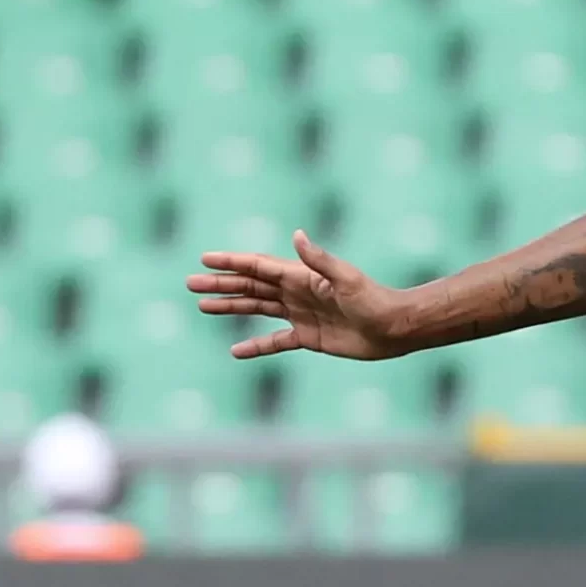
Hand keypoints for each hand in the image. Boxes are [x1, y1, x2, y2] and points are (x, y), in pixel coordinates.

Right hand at [186, 231, 412, 360]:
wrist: (395, 329)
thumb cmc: (374, 300)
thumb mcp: (346, 278)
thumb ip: (319, 260)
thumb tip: (297, 235)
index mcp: (302, 276)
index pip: (259, 266)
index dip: (232, 262)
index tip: (205, 259)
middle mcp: (298, 293)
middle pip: (252, 286)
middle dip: (222, 284)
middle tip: (190, 283)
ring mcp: (301, 315)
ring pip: (258, 309)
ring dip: (231, 307)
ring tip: (202, 306)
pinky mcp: (309, 338)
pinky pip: (276, 342)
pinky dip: (256, 346)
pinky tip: (236, 351)